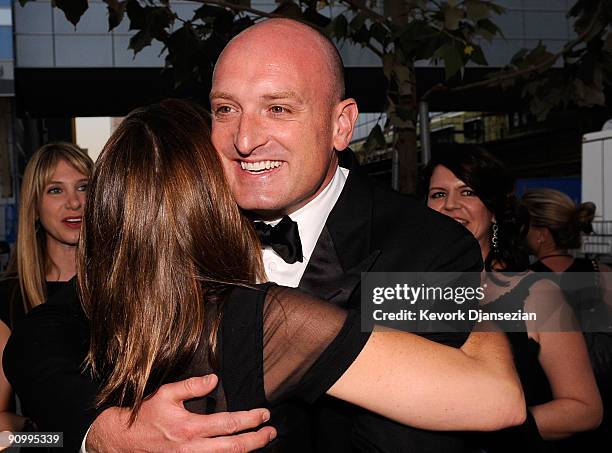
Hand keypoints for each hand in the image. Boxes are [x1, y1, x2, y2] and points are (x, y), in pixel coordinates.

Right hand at [87, 374, 275, 452]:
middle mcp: (193, 449)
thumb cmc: (144, 416)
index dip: (250, 420)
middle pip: (234, 447)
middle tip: (271, 431)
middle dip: (257, 440)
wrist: (122, 441)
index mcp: (190, 428)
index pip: (229, 424)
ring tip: (262, 441)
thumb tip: (214, 379)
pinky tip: (239, 452)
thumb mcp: (166, 394)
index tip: (264, 414)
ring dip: (247, 451)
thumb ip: (191, 386)